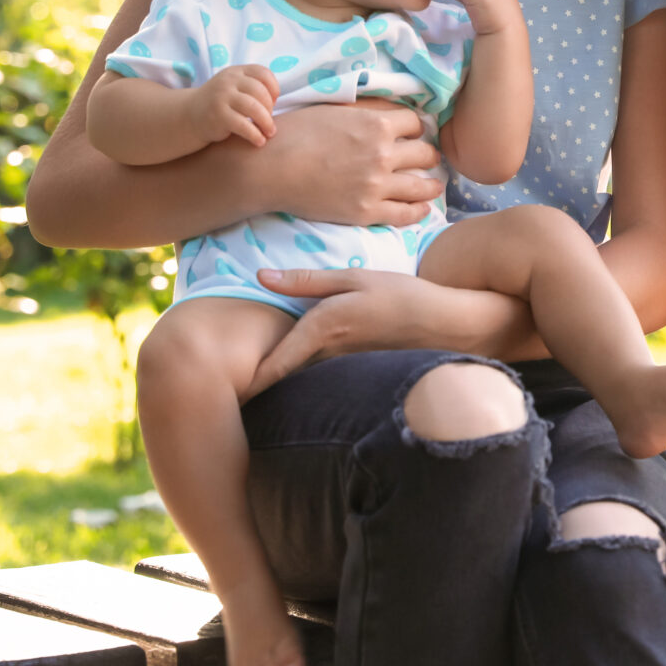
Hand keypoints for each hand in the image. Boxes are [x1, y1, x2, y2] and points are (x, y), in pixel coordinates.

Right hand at [187, 65, 280, 146]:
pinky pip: (243, 125)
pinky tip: (259, 141)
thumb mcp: (234, 87)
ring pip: (254, 108)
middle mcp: (228, 81)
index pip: (263, 73)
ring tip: (270, 133)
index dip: (273, 88)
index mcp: (236, 72)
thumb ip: (253, 86)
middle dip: (270, 109)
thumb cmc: (221, 103)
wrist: (190, 116)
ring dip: (267, 122)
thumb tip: (277, 99)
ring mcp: (222, 97)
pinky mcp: (218, 116)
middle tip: (270, 122)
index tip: (273, 102)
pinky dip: (255, 135)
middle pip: (261, 92)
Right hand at [245, 98, 443, 226]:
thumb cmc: (297, 132)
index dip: (415, 127)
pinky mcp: (366, 211)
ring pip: (422, 186)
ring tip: (434, 185)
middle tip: (427, 158)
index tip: (414, 132)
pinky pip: (404, 214)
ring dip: (431, 184)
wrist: (271, 168)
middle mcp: (383, 154)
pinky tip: (423, 208)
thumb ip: (368, 109)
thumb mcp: (336, 108)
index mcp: (377, 124)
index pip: (415, 123)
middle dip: (427, 154)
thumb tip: (394, 108)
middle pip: (425, 154)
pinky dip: (418, 211)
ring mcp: (377, 185)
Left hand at [245, 267, 532, 389]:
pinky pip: (319, 378)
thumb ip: (307, 279)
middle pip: (281, 378)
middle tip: (218, 388)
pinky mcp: (357, 372)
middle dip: (251, 386)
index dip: (242, 379)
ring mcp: (343, 368)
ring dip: (274, 385)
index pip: (272, 364)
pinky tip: (291, 379)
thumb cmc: (402, 295)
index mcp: (323, 329)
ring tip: (243, 389)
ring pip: (299, 380)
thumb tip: (259, 275)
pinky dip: (301, 379)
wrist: (450, 324)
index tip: (215, 386)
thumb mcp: (353, 277)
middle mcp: (329, 355)